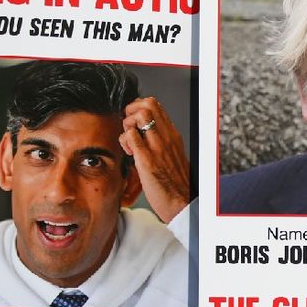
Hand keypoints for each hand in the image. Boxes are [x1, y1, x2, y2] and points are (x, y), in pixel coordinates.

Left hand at [120, 96, 191, 222]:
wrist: (182, 203)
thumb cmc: (176, 183)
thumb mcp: (173, 155)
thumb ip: (162, 142)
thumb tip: (146, 134)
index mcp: (172, 135)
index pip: (155, 105)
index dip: (138, 107)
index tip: (133, 120)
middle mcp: (166, 137)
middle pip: (147, 104)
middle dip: (131, 110)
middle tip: (128, 126)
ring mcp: (157, 148)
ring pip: (139, 115)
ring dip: (127, 124)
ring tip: (128, 139)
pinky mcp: (147, 160)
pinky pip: (131, 137)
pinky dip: (124, 140)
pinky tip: (128, 151)